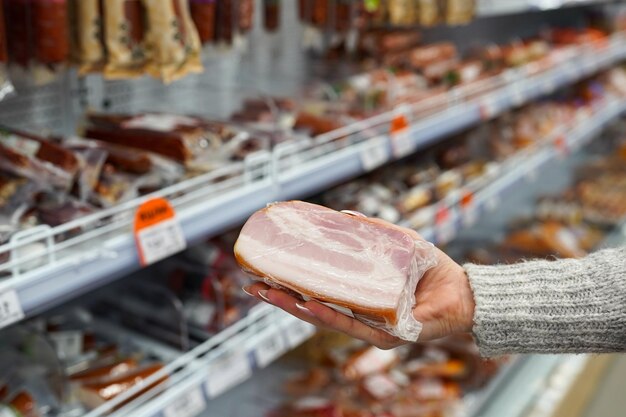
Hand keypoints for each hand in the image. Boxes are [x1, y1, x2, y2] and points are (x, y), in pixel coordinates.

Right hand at [243, 216, 474, 349]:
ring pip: (327, 319)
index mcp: (359, 300)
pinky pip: (355, 325)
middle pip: (314, 309)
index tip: (264, 272)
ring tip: (268, 293)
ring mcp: (373, 330)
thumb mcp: (399, 245)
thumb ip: (373, 231)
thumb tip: (344, 213)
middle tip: (252, 284)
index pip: (319, 294)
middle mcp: (361, 318)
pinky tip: (308, 305)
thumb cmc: (433, 272)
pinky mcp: (389, 336)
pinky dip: (330, 315)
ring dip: (295, 307)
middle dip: (281, 298)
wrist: (468, 293)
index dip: (291, 284)